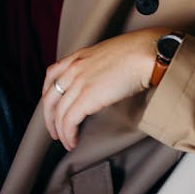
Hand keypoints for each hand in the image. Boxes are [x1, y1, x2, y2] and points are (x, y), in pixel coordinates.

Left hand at [42, 28, 169, 149]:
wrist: (146, 53)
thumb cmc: (138, 52)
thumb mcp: (109, 54)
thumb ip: (99, 66)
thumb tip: (102, 82)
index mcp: (79, 56)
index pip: (51, 75)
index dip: (47, 94)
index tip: (52, 106)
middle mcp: (74, 68)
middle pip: (49, 98)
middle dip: (49, 118)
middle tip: (55, 131)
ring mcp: (79, 82)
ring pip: (58, 113)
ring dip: (60, 131)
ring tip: (67, 142)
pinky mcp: (87, 97)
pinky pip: (69, 121)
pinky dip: (68, 134)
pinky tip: (73, 141)